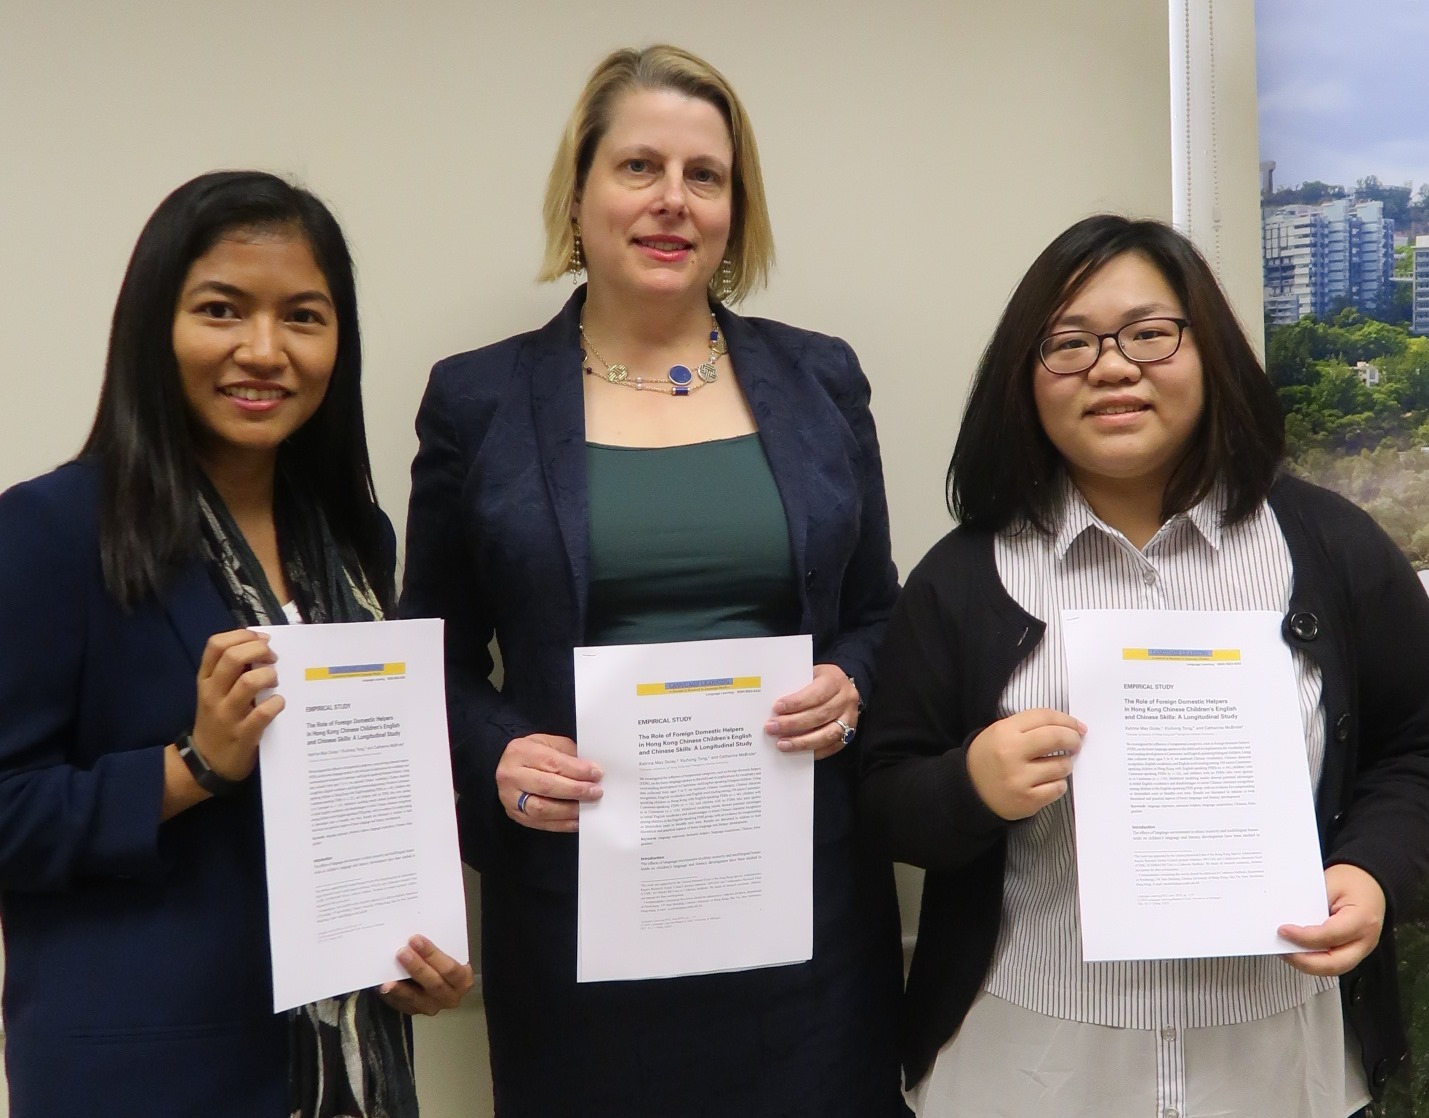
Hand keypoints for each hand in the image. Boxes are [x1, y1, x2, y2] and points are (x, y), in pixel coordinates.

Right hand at [192, 628, 283, 780]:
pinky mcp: (243, 734)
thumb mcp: (214, 692)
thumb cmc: (217, 721)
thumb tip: (261, 645)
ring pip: (249, 682)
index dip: (241, 635)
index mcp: (205, 679)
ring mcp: (227, 715)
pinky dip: (277, 703)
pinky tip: (279, 703)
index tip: (261, 638)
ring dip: (269, 675)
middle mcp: (213, 694)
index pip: (215, 645)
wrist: (207, 762)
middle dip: (259, 649)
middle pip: (233, 658)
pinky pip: (263, 712)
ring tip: (274, 681)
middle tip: (272, 658)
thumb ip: (231, 671)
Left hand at [377, 935, 474, 1015]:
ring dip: (401, 988)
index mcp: (463, 980)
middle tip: (401, 952)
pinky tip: (382, 987)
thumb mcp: (449, 952)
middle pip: (434, 984)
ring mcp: (432, 1006)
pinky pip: (402, 1005)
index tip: (415, 939)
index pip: (449, 968)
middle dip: (417, 967)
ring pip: (416, 999)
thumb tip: (418, 933)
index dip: (432, 954)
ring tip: (388, 980)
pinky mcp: (415, 1011)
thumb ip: (440, 945)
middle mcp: (450, 997)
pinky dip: (391, 996)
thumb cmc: (443, 961)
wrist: (440, 977)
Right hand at [495, 733, 601, 832]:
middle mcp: (511, 775)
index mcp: (520, 752)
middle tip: (595, 792)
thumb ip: (568, 755)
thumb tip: (592, 772)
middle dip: (575, 790)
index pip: (552, 762)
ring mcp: (510, 798)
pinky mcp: (515, 815)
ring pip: (542, 808)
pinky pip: (541, 824)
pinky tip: (577, 820)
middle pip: (546, 786)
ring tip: (588, 806)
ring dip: (569, 810)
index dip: (576, 770)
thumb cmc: (534, 754)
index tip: (596, 774)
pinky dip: (562, 824)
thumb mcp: (550, 744)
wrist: (510, 768)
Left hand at [765, 663, 860, 759]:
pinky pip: (831, 747)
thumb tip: (773, 707)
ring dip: (802, 742)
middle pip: (819, 715)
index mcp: (835, 680)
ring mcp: (850, 719)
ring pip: (827, 735)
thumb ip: (796, 687)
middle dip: (793, 724)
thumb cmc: (818, 682)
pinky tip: (796, 752)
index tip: (777, 708)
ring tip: (782, 744)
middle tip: (772, 728)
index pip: (816, 693)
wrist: (841, 688)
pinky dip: (813, 750)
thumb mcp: (809, 675)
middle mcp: (846, 700)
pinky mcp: (850, 734)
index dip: (797, 702)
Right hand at [965, 708, 1084, 819]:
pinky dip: (1058, 784)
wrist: (970, 790)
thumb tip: (1070, 728)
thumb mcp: (1000, 732)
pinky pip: (1058, 788)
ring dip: (1065, 764)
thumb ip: (1030, 726)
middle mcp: (1011, 754)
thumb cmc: (991, 757)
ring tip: (1054, 766)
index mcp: (1004, 732)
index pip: (1044, 717)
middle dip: (1073, 739)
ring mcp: (1019, 779)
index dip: (1066, 720)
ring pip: (1062, 766)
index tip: (1077, 726)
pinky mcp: (1027, 800)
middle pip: (1056, 737)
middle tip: (1075, 743)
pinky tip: (1048, 782)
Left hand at [1279, 863, 1385, 976]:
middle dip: (1304, 961)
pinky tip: (1297, 951)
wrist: (1370, 884)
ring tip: (1285, 951)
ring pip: (1333, 969)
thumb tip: (1286, 918)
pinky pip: (1333, 963)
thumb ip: (1310, 903)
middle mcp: (1365, 940)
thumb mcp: (1329, 883)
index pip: (1331, 935)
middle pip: (1335, 963)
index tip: (1283, 931)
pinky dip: (1314, 961)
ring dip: (1307, 964)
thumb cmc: (1351, 882)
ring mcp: (1361, 950)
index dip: (1304, 937)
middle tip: (1282, 950)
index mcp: (1362, 919)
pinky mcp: (1353, 953)